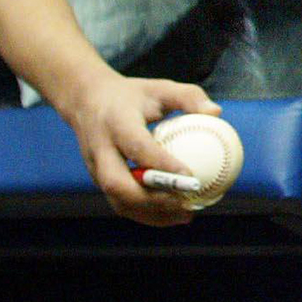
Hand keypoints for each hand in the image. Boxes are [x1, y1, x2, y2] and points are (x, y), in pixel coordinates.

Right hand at [61, 75, 220, 226]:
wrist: (85, 100)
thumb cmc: (132, 95)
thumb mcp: (160, 87)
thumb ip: (189, 96)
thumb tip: (217, 113)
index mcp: (115, 123)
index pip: (136, 147)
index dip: (161, 164)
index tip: (190, 176)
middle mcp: (100, 150)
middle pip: (117, 184)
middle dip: (151, 200)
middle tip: (186, 203)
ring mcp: (95, 169)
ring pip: (118, 200)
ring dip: (151, 213)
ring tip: (186, 215)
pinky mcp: (99, 181)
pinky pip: (121, 203)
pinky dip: (146, 214)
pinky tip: (175, 214)